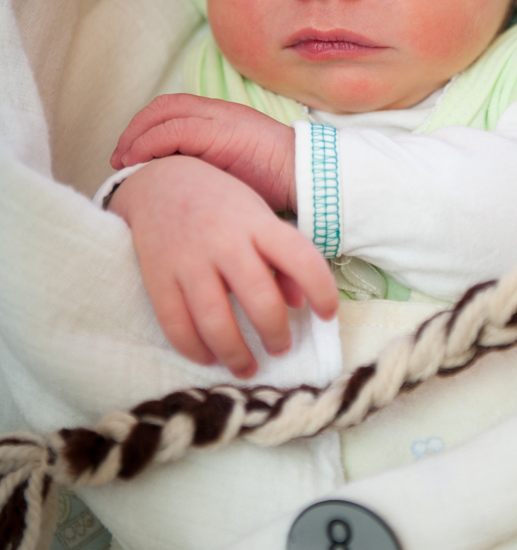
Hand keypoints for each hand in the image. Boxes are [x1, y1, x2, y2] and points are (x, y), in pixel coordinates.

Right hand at [109, 155, 336, 376]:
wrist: (159, 182)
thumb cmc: (221, 203)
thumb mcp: (259, 216)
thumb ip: (282, 258)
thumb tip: (300, 304)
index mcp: (257, 223)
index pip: (301, 259)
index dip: (322, 291)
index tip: (327, 314)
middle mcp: (225, 241)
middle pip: (259, 300)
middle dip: (276, 334)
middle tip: (281, 348)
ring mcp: (188, 260)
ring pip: (215, 321)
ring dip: (236, 354)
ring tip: (248, 367)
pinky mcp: (157, 277)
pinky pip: (176, 324)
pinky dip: (195, 349)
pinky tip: (209, 357)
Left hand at [111, 94, 295, 212]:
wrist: (307, 177)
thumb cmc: (273, 184)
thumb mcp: (230, 173)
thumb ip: (203, 168)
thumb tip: (171, 187)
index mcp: (220, 118)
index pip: (172, 109)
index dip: (144, 127)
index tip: (129, 156)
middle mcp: (218, 112)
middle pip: (163, 106)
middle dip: (134, 130)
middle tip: (119, 159)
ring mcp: (220, 118)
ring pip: (164, 113)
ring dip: (137, 136)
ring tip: (124, 162)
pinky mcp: (221, 132)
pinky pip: (174, 130)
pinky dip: (149, 143)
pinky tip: (139, 163)